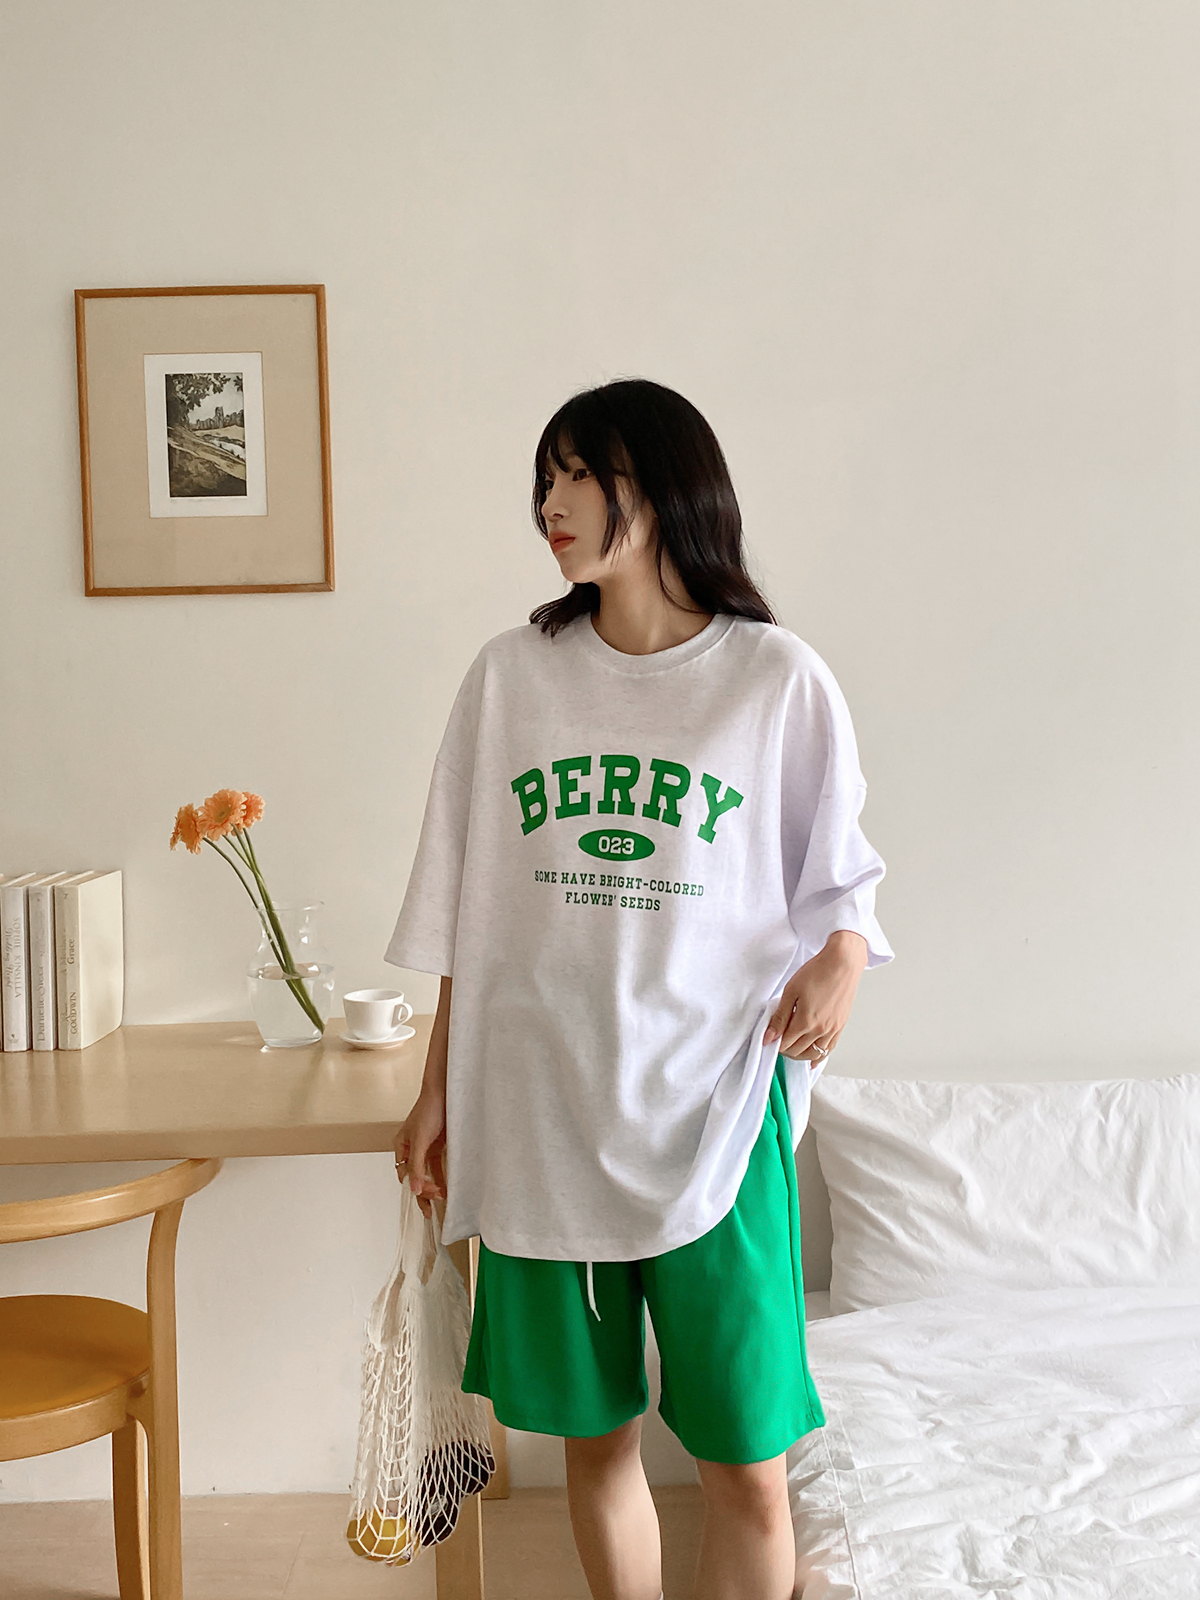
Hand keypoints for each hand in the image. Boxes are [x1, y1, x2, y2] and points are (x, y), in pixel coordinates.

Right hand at [394, 1089, 446, 1217]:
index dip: (415, 1187)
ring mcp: (426, 1148)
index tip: (427, 1197)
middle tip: (437, 1200)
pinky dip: (443, 1177)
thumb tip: (414, 1189)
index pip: (406, 1175)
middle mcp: (412, 1150)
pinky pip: (439, 1166)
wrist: (445, 1092)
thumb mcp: (420, 1140)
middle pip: (416, 1176)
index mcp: (401, 1148)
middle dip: (424, 1190)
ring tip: (443, 1198)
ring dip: (434, 1186)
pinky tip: (448, 1186)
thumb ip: (417, 1166)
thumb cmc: (428, 1109)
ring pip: (428, 1173)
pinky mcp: (439, 1146)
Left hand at [763, 931, 867, 1060]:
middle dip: (785, 1049)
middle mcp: (820, 1030)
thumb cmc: (817, 972)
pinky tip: (813, 1060)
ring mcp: (832, 1030)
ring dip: (800, 1055)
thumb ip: (780, 1017)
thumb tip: (769, 1037)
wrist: (842, 962)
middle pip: (798, 1051)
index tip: (770, 1037)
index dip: (775, 1043)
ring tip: (792, 1048)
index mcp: (805, 1022)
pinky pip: (829, 1049)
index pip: (785, 1044)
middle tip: (779, 1040)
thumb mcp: (791, 991)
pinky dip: (819, 1056)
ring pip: (813, 1054)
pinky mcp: (840, 1026)